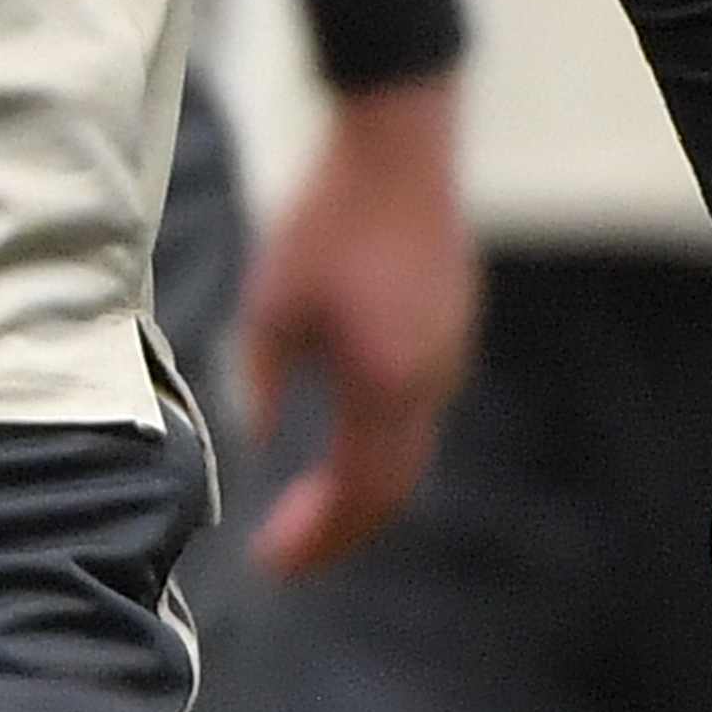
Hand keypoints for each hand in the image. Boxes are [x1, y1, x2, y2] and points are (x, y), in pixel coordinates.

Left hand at [236, 77, 478, 573]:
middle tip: (289, 553)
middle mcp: (430, 383)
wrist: (398, 147)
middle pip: (392, 488)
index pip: (357, 495)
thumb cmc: (326, 221)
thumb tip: (259, 442)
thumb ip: (263, 382)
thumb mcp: (271, 304)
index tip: (272, 563)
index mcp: (385, 386)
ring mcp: (450, 355)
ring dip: (362, 489)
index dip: (316, 539)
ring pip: (411, 451)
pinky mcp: (453, 328)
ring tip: (312, 509)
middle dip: (340, 531)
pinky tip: (347, 440)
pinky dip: (382, 447)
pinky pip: (421, 411)